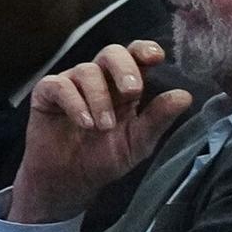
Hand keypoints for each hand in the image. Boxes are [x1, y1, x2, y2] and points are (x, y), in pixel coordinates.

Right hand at [8, 41, 193, 223]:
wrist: (68, 181)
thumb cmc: (103, 158)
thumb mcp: (137, 142)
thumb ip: (158, 119)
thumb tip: (185, 96)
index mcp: (123, 85)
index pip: (135, 55)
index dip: (144, 49)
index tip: (156, 57)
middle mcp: (98, 78)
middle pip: (111, 52)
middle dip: (124, 67)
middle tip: (132, 91)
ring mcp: (71, 83)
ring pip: (87, 70)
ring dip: (99, 98)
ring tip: (103, 127)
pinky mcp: (47, 93)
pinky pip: (60, 85)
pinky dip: (74, 103)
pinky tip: (84, 123)